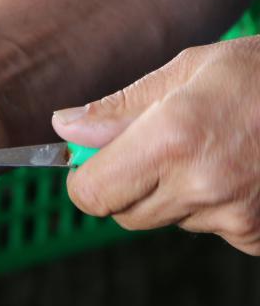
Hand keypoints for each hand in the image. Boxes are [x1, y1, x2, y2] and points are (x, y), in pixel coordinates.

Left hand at [53, 36, 259, 254]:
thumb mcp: (185, 71)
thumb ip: (118, 108)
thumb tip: (66, 128)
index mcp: (173, 138)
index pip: (92, 194)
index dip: (84, 180)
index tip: (91, 164)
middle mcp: (201, 184)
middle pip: (122, 213)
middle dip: (124, 185)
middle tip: (152, 150)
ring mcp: (233, 216)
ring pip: (163, 220)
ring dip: (167, 194)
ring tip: (204, 153)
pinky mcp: (257, 235)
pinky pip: (205, 228)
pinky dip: (206, 207)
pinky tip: (231, 173)